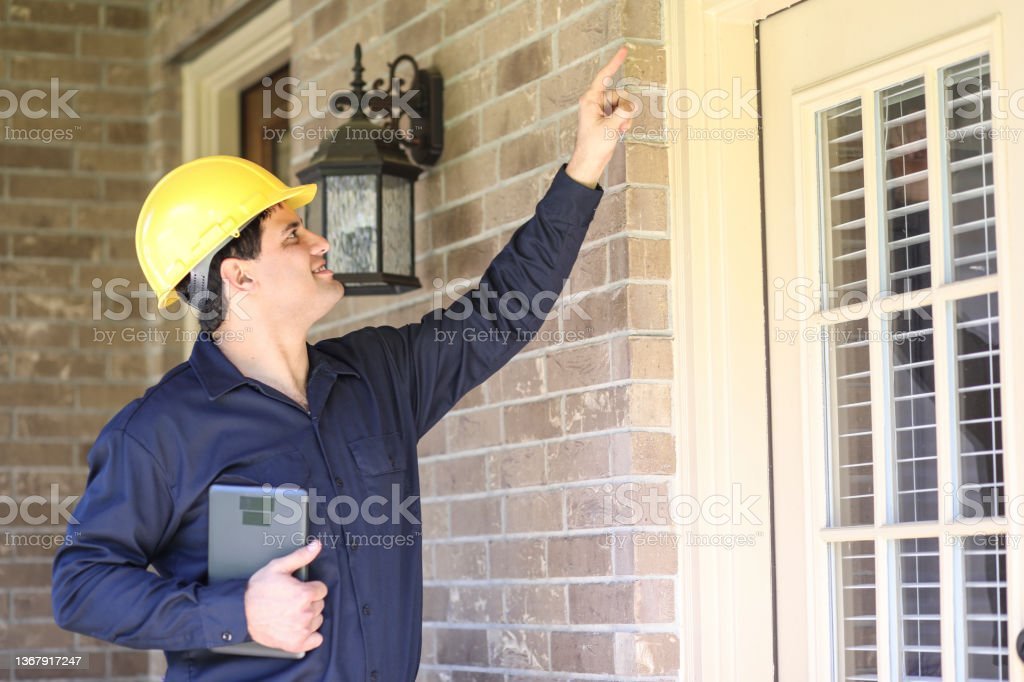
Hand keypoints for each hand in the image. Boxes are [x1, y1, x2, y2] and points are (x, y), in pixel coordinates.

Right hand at [244, 540, 327, 652]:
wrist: (240, 613)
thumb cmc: (257, 591)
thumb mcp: (277, 567)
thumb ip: (300, 556)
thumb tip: (316, 546)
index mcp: (304, 593)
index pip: (321, 590)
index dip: (311, 588)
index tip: (300, 589)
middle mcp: (305, 612)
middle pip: (319, 605)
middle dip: (309, 602)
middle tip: (292, 601)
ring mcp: (301, 629)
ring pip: (317, 620)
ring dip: (309, 617)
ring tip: (291, 613)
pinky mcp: (296, 643)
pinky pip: (315, 640)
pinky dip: (310, 636)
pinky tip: (298, 628)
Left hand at [565, 45, 636, 188]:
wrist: (589, 163)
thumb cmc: (593, 146)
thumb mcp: (611, 127)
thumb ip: (624, 112)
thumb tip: (632, 104)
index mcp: (590, 100)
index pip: (604, 76)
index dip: (614, 63)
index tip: (624, 50)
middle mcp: (595, 103)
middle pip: (620, 94)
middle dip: (625, 108)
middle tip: (620, 124)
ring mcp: (601, 111)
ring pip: (623, 105)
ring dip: (625, 118)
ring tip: (618, 131)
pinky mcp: (606, 119)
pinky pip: (622, 114)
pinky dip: (624, 122)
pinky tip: (618, 133)